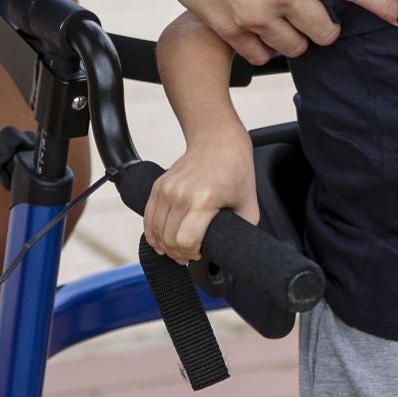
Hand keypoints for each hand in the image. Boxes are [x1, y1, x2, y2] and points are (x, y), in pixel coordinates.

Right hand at [145, 131, 260, 263]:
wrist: (218, 142)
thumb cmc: (236, 171)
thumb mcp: (248, 205)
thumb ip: (242, 232)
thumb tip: (232, 251)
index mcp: (204, 199)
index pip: (185, 241)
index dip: (192, 253)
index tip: (201, 253)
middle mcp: (181, 194)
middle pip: (169, 239)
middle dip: (179, 253)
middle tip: (190, 255)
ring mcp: (167, 189)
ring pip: (156, 231)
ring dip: (165, 246)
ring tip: (177, 249)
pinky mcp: (158, 186)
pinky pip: (148, 218)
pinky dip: (153, 234)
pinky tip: (161, 242)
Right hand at [146, 0, 397, 65]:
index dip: (385, 4)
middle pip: (324, 33)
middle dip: (325, 29)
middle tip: (316, 21)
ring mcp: (255, 14)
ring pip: (294, 48)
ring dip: (293, 39)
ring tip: (280, 22)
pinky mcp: (227, 29)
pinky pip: (259, 56)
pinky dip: (262, 48)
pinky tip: (256, 32)